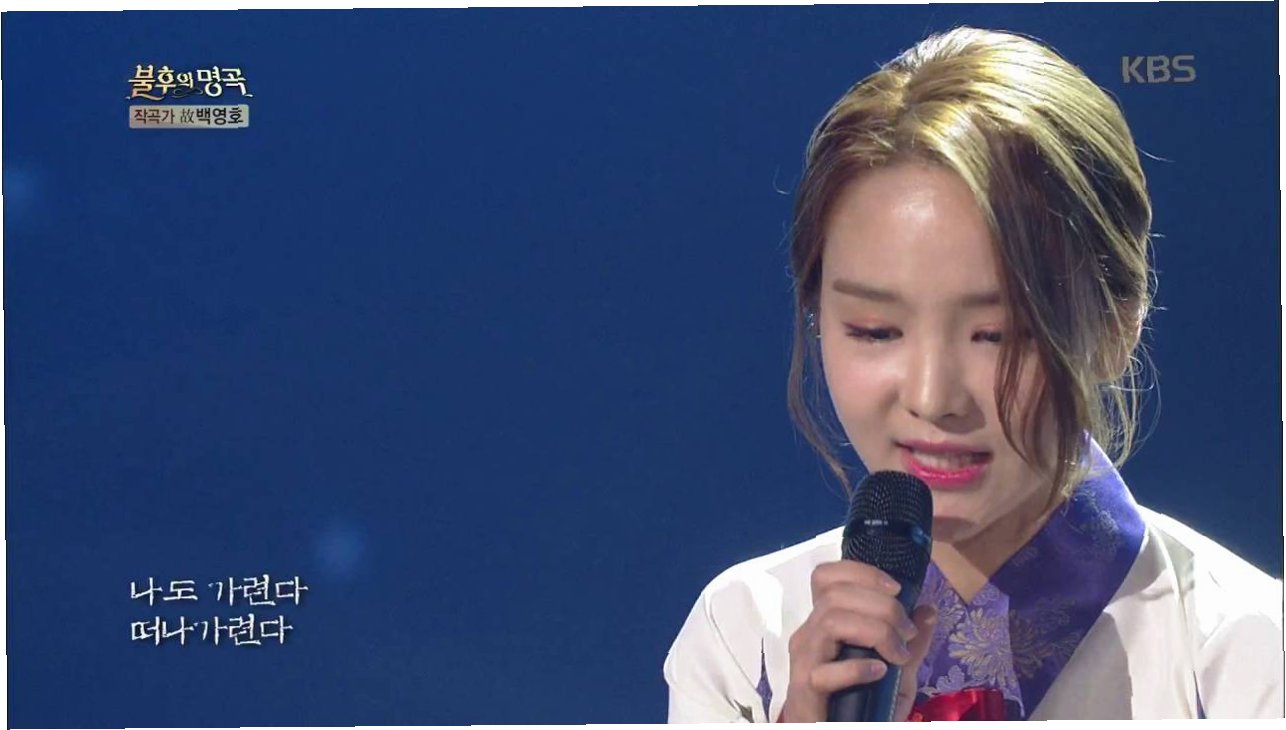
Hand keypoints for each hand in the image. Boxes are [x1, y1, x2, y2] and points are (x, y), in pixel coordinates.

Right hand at [778, 560, 937, 721]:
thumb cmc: (862, 706)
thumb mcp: (898, 675)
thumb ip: (911, 645)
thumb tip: (928, 610)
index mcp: (825, 622)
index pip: (827, 577)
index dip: (862, 573)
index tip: (897, 591)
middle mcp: (809, 634)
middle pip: (836, 594)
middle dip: (882, 607)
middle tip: (907, 633)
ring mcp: (804, 660)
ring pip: (831, 621)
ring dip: (874, 632)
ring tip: (897, 655)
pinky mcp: (804, 688)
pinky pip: (826, 670)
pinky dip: (858, 668)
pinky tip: (879, 673)